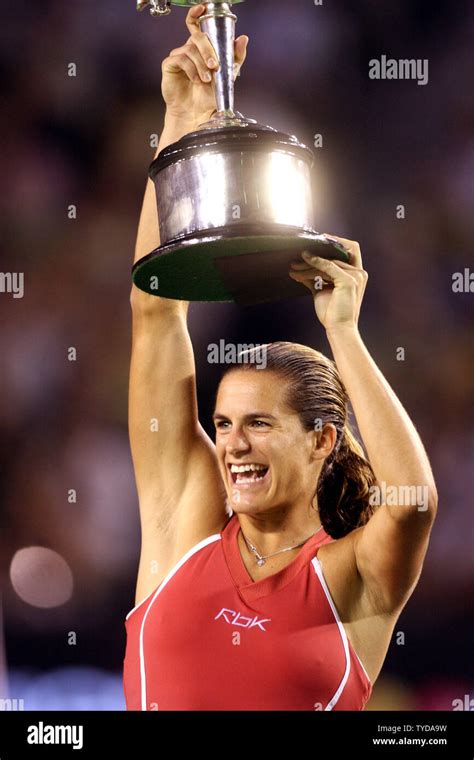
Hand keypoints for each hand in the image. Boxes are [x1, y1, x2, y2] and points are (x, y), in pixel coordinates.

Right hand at [162, 4, 248, 123]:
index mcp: (201, 48)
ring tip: (206, 79)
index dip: (196, 13)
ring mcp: (178, 56)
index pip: (196, 24)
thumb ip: (235, 57)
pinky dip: (191, 70)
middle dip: (208, 50)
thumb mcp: (227, 75)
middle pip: (197, 37)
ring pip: (190, 50)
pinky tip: (195, 80)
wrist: (195, 114)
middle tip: (214, 66)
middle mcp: (188, 49)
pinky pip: (181, 59)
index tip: (202, 7)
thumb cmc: (208, 96)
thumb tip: (243, 38)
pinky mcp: (169, 65)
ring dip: (201, 65)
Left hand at [288, 235, 367, 331]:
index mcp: (356, 274)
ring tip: (294, 266)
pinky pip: (328, 266)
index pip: (349, 250)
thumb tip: (302, 271)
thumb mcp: (321, 291)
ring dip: (309, 263)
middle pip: (336, 254)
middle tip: (299, 254)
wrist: (338, 329)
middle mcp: (359, 273)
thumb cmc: (332, 313)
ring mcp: (356, 276)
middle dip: (317, 252)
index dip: (335, 242)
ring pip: (328, 261)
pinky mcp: (348, 281)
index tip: (315, 243)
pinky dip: (314, 263)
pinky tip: (303, 263)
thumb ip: (315, 279)